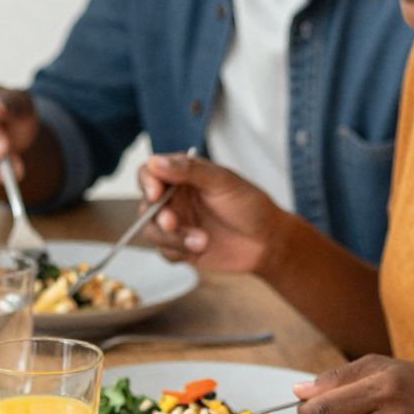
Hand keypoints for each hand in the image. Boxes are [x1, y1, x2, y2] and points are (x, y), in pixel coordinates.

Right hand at [140, 152, 284, 272]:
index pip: (150, 173)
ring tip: (202, 241)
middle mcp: (175, 198)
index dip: (147, 181)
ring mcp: (177, 224)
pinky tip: (202, 248)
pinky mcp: (180, 248)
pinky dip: (179, 251)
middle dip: (158, 216)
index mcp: (182, 176)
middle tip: (172, 222)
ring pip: (151, 231)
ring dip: (172, 238)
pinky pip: (164, 251)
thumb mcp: (223, 181)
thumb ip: (189, 170)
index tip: (156, 193)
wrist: (267, 242)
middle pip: (146, 205)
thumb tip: (156, 162)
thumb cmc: (249, 205)